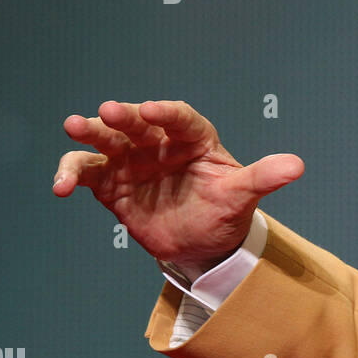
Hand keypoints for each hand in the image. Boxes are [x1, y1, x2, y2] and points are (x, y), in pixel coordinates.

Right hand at [53, 100, 303, 274]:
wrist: (200, 247)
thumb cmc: (225, 213)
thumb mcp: (243, 196)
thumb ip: (264, 177)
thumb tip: (297, 166)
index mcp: (194, 140)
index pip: (181, 119)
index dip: (167, 114)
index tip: (151, 110)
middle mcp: (160, 145)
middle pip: (138, 124)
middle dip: (122, 116)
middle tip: (106, 111)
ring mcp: (133, 162)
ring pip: (107, 141)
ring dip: (90, 134)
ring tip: (73, 126)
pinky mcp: (111, 185)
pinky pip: (87, 174)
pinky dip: (71, 175)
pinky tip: (60, 187)